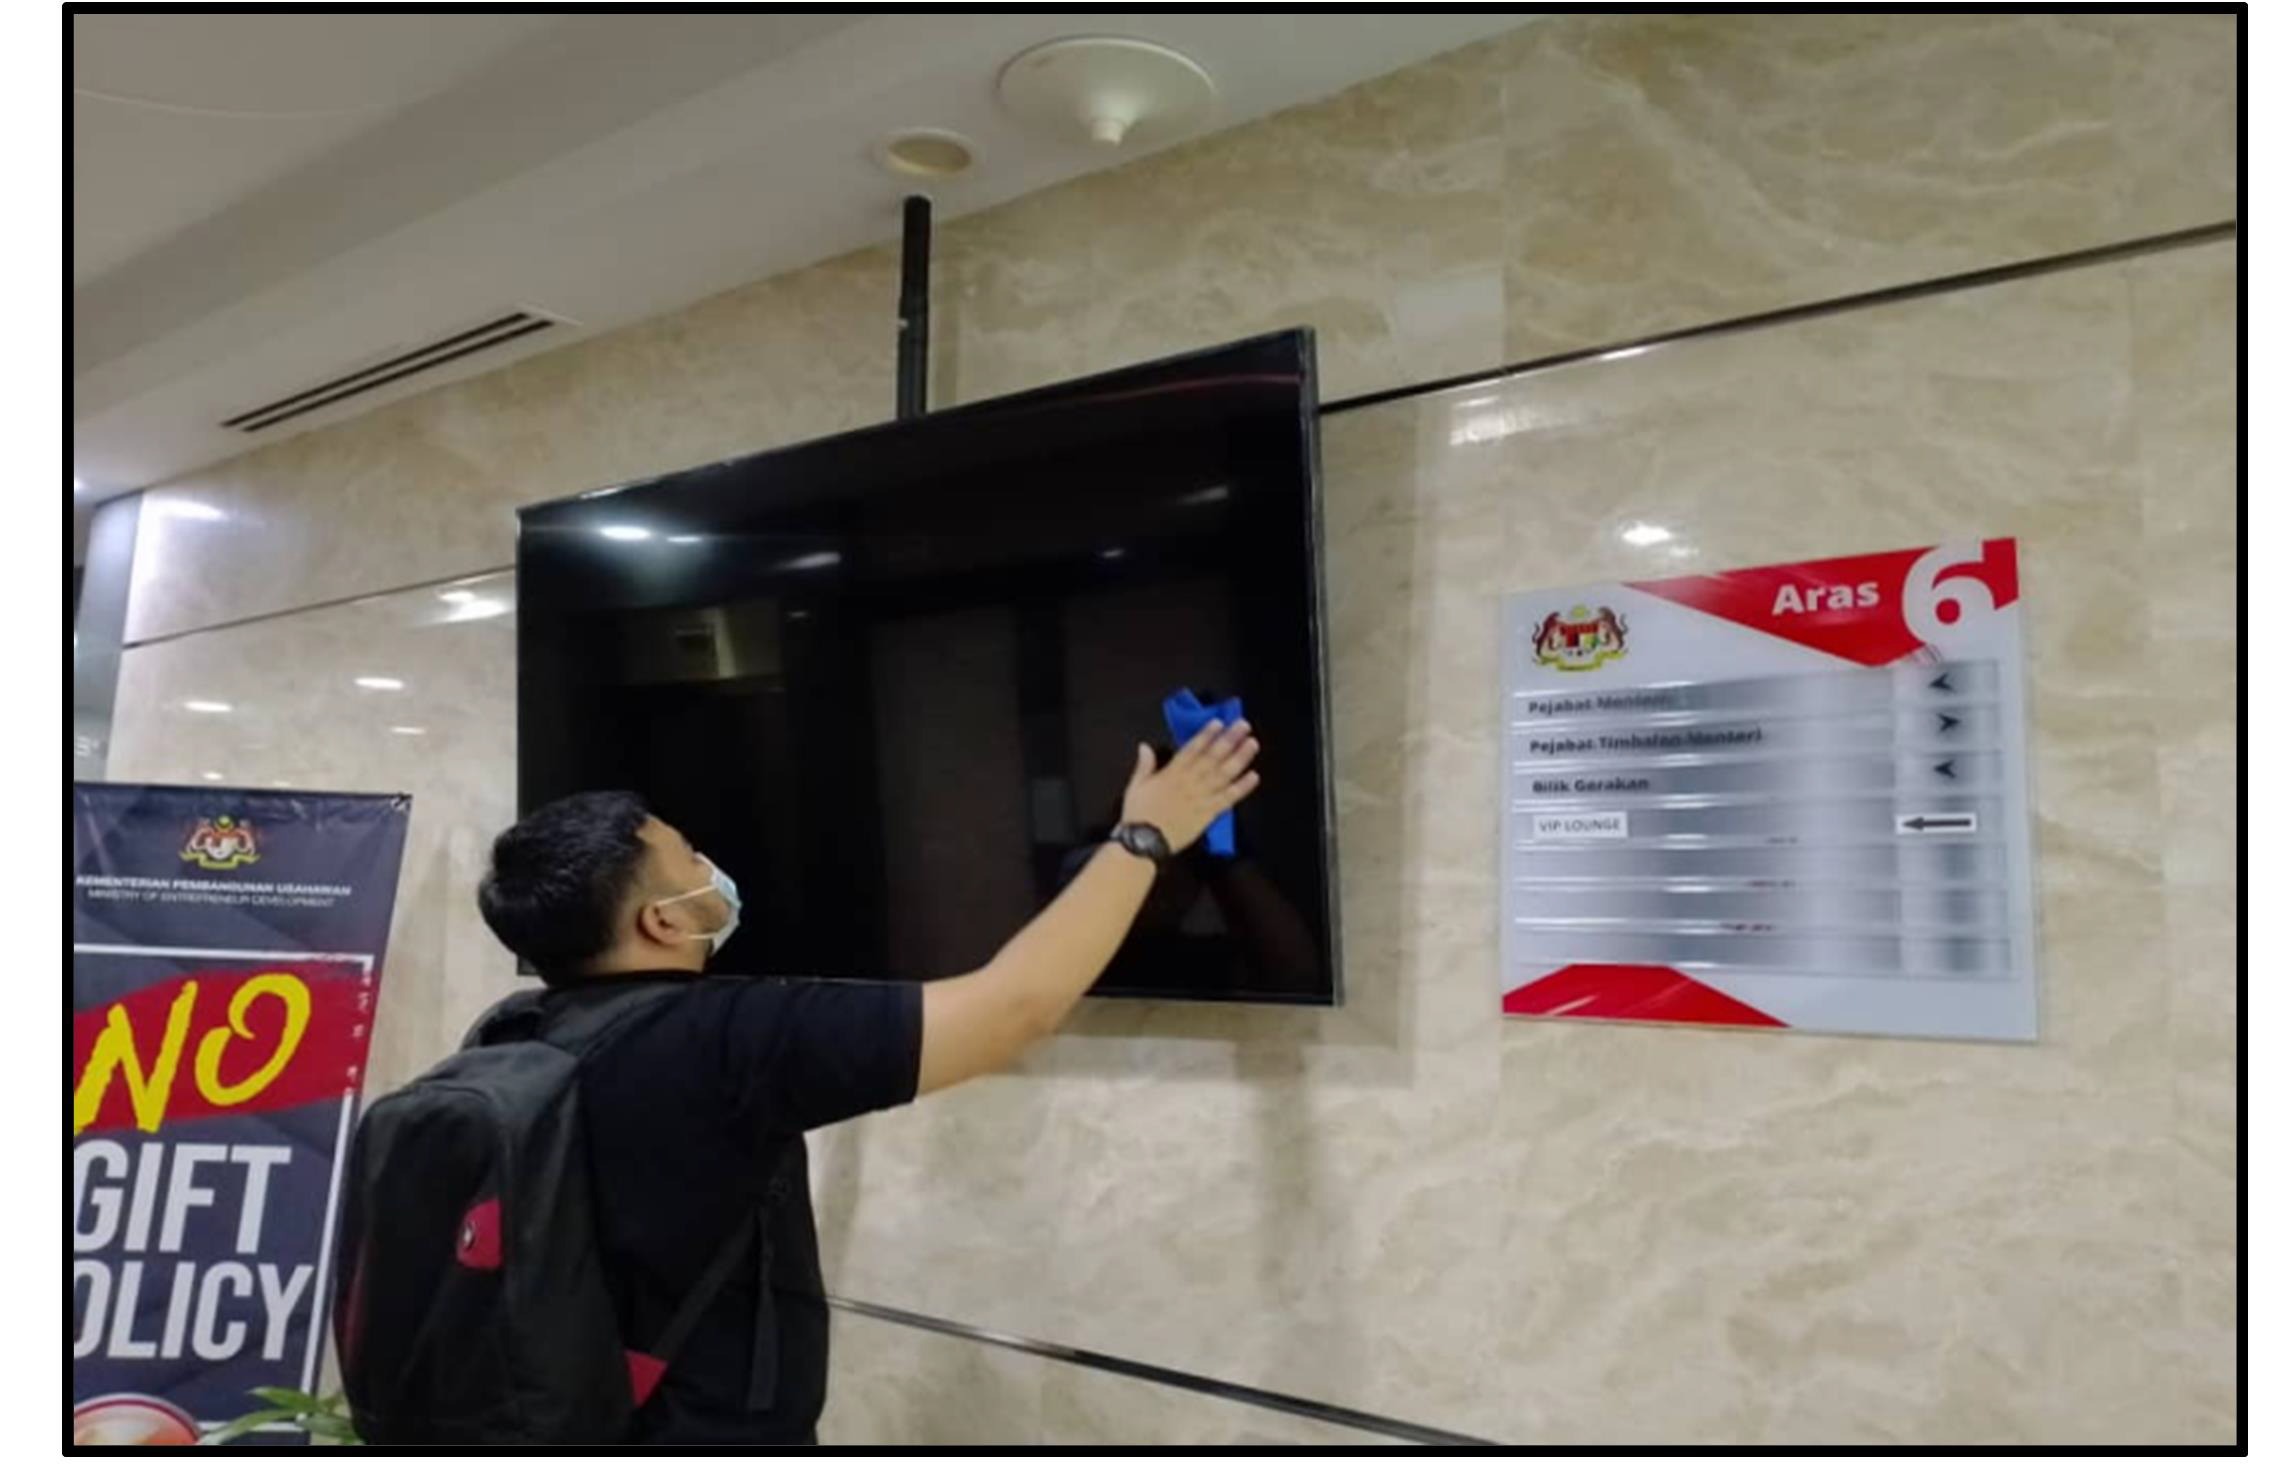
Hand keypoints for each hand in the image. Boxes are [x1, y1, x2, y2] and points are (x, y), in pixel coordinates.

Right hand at [1121, 720, 1260, 853]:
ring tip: (1252, 744)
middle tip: (1243, 725)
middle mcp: (1190, 782)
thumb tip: (1144, 746)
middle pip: (1212, 757)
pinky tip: (1253, 776)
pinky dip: (1242, 787)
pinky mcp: (1209, 814)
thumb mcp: (1135, 786)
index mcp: (1171, 774)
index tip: (1219, 723)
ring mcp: (1201, 798)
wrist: (1144, 842)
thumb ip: (1144, 765)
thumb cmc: (1138, 815)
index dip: (1206, 735)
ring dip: (1239, 758)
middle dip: (1229, 740)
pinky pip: (1228, 799)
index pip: (1192, 750)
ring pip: (1224, 774)